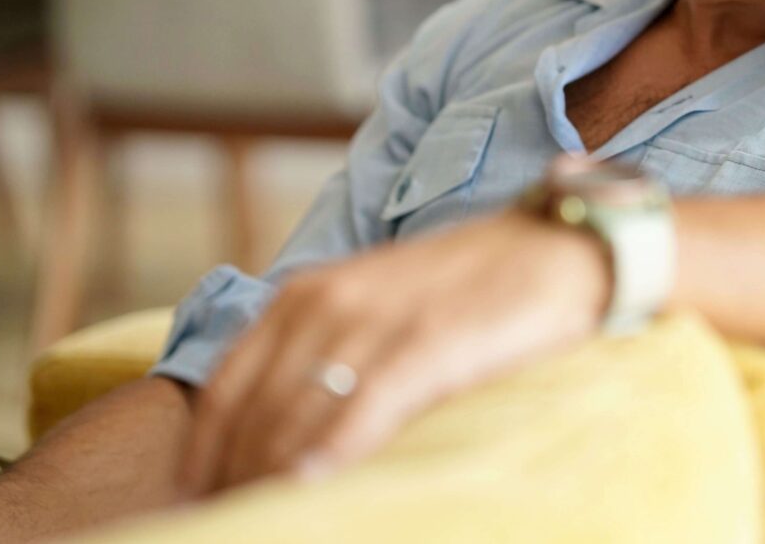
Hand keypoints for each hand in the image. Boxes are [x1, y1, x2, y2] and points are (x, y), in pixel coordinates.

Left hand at [176, 206, 609, 496]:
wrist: (563, 249)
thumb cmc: (475, 289)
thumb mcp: (380, 305)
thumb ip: (326, 353)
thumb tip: (282, 440)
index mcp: (305, 294)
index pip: (222, 395)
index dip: (202, 463)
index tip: (201, 509)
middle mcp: (326, 301)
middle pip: (250, 418)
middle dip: (233, 484)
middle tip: (231, 527)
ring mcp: (376, 319)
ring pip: (293, 421)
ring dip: (270, 483)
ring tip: (269, 523)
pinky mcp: (427, 340)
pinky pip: (358, 412)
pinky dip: (327, 459)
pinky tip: (315, 492)